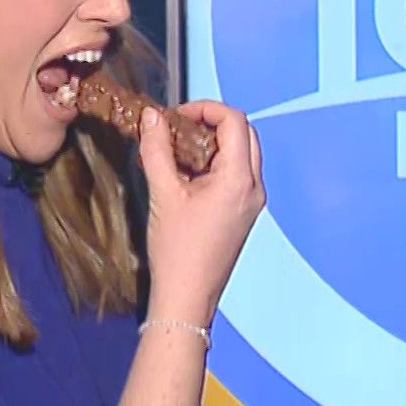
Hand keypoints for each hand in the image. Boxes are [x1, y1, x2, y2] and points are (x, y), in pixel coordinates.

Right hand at [139, 99, 264, 327]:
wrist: (187, 296)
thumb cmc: (177, 251)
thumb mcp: (163, 194)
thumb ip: (156, 149)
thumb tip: (152, 117)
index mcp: (239, 180)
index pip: (235, 121)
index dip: (205, 108)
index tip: (176, 115)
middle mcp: (253, 188)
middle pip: (244, 134)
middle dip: (211, 123)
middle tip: (178, 128)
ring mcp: (251, 202)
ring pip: (241, 153)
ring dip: (212, 143)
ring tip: (177, 150)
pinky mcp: (243, 213)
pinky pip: (236, 174)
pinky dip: (214, 163)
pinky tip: (185, 174)